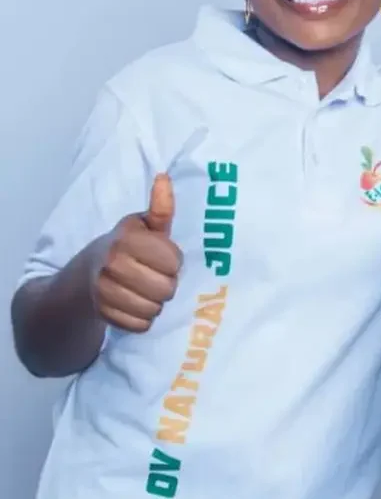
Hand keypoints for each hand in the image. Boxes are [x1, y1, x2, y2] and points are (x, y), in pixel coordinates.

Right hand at [93, 174, 181, 332]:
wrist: (85, 275)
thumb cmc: (126, 247)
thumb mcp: (143, 225)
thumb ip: (160, 207)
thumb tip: (164, 177)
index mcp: (126, 239)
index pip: (173, 261)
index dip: (173, 261)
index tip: (163, 257)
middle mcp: (112, 264)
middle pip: (167, 288)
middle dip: (167, 284)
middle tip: (155, 276)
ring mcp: (104, 291)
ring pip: (155, 308)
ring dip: (156, 302)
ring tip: (146, 290)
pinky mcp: (103, 315)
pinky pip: (141, 325)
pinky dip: (143, 318)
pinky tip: (135, 304)